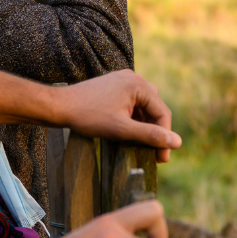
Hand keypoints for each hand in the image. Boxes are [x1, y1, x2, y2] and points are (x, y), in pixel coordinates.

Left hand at [55, 70, 179, 162]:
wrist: (59, 106)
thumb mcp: (122, 130)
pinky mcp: (114, 85)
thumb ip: (150, 136)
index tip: (161, 160)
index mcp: (139, 85)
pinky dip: (134, 117)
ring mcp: (123, 79)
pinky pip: (132, 101)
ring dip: (145, 124)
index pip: (162, 113)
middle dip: (155, 131)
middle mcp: (134, 77)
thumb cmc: (88, 116)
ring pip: (144, 105)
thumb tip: (177, 142)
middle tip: (153, 155)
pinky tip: (127, 131)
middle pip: (155, 108)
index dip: (165, 138)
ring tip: (140, 145)